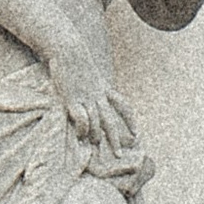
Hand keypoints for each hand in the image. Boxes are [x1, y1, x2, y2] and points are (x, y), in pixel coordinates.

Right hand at [48, 34, 135, 159]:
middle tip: (118, 155)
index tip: (136, 133)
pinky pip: (82, 118)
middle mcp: (98, 95)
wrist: (67, 48)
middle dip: (116, 139)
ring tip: (95, 145)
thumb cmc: (73, 57)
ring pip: (97, 122)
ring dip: (97, 136)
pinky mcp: (72, 99)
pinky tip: (80, 136)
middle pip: (111, 120)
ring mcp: (86, 97)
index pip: (123, 106)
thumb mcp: (88, 70)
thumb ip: (90, 81)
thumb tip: (89, 86)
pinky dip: (83, 128)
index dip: (130, 120)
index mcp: (103, 88)